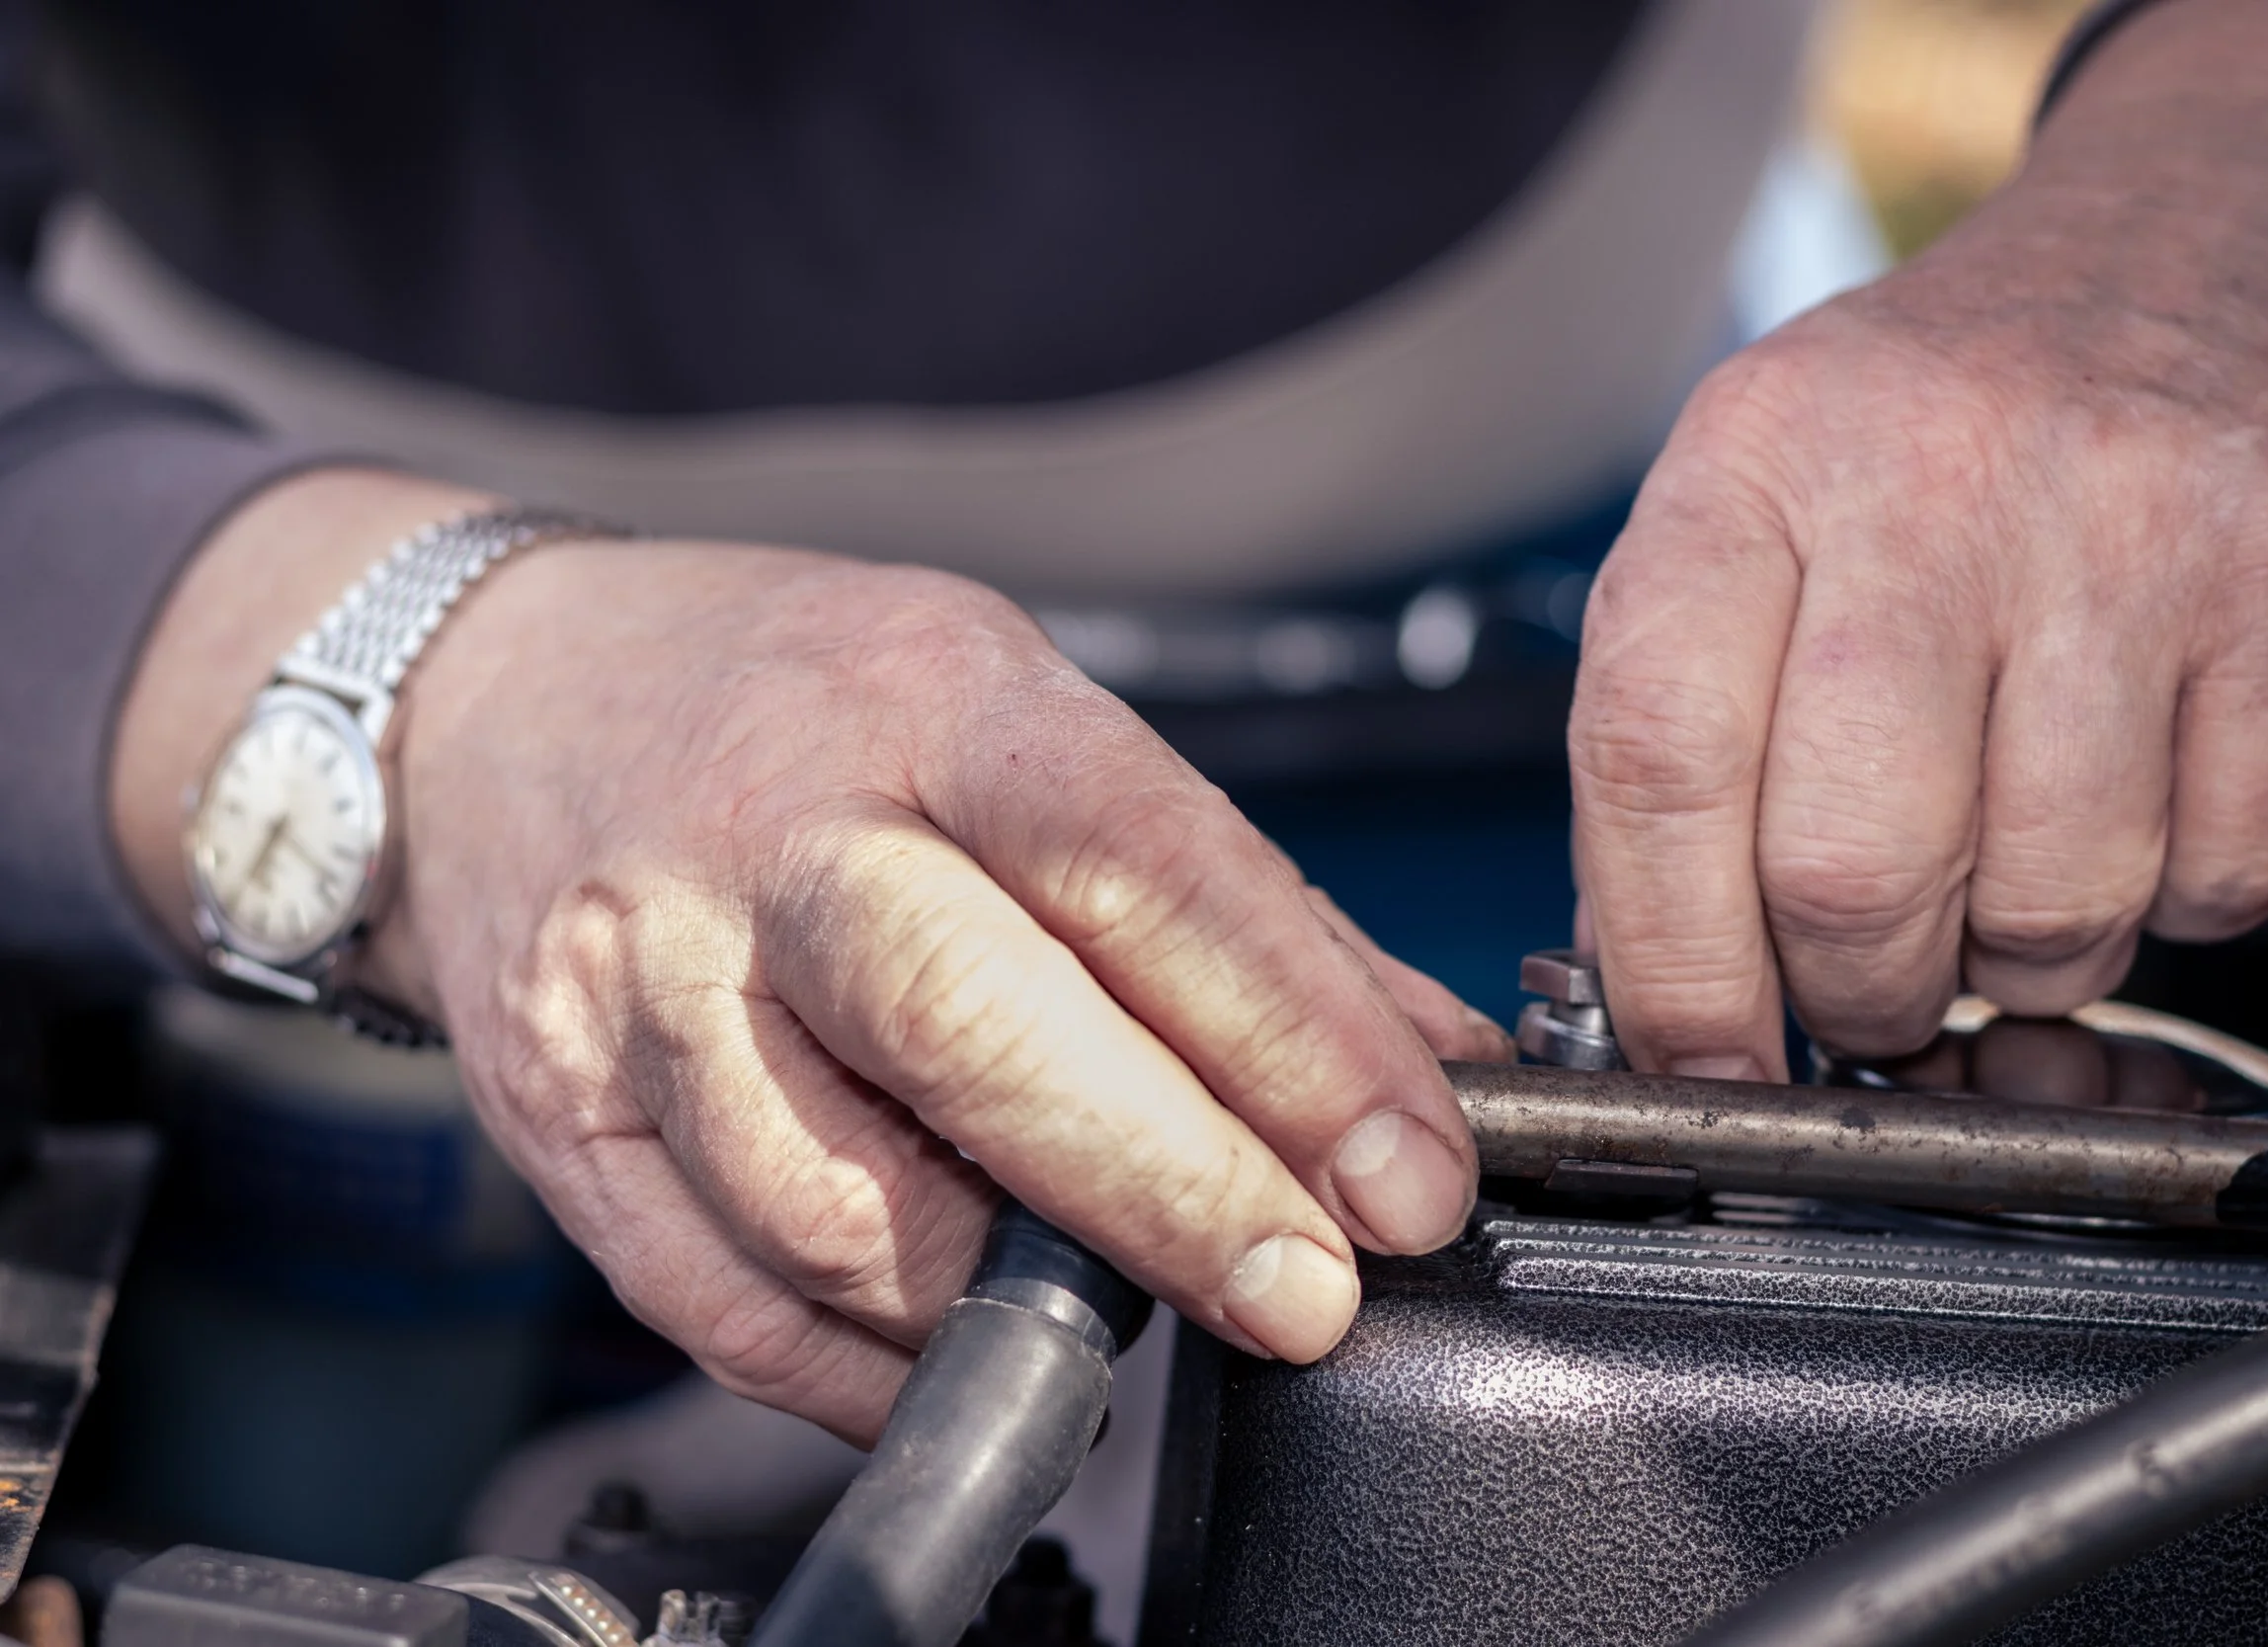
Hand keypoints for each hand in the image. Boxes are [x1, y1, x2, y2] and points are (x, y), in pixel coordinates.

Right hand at [361, 538, 1499, 1439]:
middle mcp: (774, 833)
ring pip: (839, 1206)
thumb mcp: (1018, 716)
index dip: (1296, 1036)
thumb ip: (1225, 896)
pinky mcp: (555, 1113)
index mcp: (932, 702)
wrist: (485, 700)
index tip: (1410, 1171)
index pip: (1141, 868)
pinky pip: (721, 1300)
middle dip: (1173, 1189)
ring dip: (1009, 1300)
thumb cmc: (795, 705)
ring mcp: (644, 979)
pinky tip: (952, 1354)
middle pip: (978, 1030)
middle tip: (1306, 1294)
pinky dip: (862, 1367)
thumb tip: (1430, 1058)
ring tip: (1112, 1308)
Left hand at [1569, 0, 2267, 1075]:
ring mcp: (2134, 526)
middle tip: (1868, 986)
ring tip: (2013, 870)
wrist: (2233, 227)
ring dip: (2021, 961)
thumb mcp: (1767, 492)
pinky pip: (2225, 875)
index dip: (1667, 961)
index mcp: (1756, 454)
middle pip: (1845, 869)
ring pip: (2048, 904)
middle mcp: (1935, 475)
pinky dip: (2178, 903)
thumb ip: (1686, 714)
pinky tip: (2146, 804)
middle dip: (1854, 997)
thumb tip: (1641, 969)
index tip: (1692, 1054)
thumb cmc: (1969, 401)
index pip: (1656, 757)